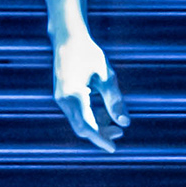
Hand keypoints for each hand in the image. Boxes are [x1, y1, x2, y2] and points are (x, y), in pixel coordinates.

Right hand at [52, 34, 127, 151]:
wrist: (68, 37)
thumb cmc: (90, 54)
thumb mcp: (107, 77)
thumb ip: (115, 101)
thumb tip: (125, 124)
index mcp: (73, 94)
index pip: (87, 126)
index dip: (100, 139)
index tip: (114, 149)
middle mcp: (63, 99)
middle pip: (81, 127)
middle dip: (100, 134)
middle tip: (120, 133)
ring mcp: (60, 98)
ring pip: (78, 121)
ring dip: (96, 126)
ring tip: (115, 124)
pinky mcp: (62, 96)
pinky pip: (76, 113)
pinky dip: (90, 117)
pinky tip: (104, 113)